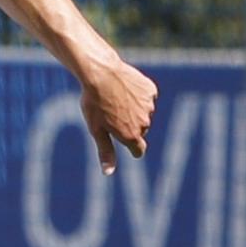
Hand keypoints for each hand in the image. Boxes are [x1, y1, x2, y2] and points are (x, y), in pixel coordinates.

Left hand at [79, 55, 156, 174]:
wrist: (101, 73)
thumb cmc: (94, 103)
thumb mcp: (96, 129)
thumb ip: (105, 151)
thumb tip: (108, 173)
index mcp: (131, 135)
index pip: (138, 150)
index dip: (133, 148)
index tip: (129, 146)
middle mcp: (145, 123)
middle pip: (139, 129)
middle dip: (128, 125)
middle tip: (111, 112)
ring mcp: (149, 106)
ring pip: (143, 112)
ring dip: (132, 109)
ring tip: (115, 99)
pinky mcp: (151, 91)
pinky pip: (145, 96)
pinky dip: (137, 95)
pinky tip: (124, 88)